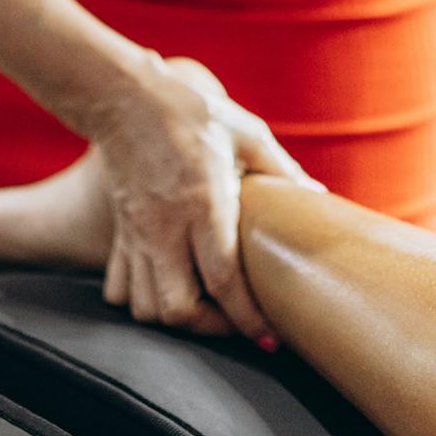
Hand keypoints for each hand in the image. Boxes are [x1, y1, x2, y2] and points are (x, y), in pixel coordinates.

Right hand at [88, 54, 313, 341]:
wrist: (123, 98)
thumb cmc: (189, 112)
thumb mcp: (244, 132)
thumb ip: (281, 167)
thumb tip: (316, 195)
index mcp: (202, 202)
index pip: (223, 279)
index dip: (248, 318)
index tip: (269, 336)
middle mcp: (164, 227)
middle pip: (179, 308)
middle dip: (212, 329)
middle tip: (236, 322)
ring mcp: (136, 234)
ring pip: (146, 307)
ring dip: (178, 318)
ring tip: (205, 310)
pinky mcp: (119, 233)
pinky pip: (121, 289)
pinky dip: (143, 302)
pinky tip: (168, 290)